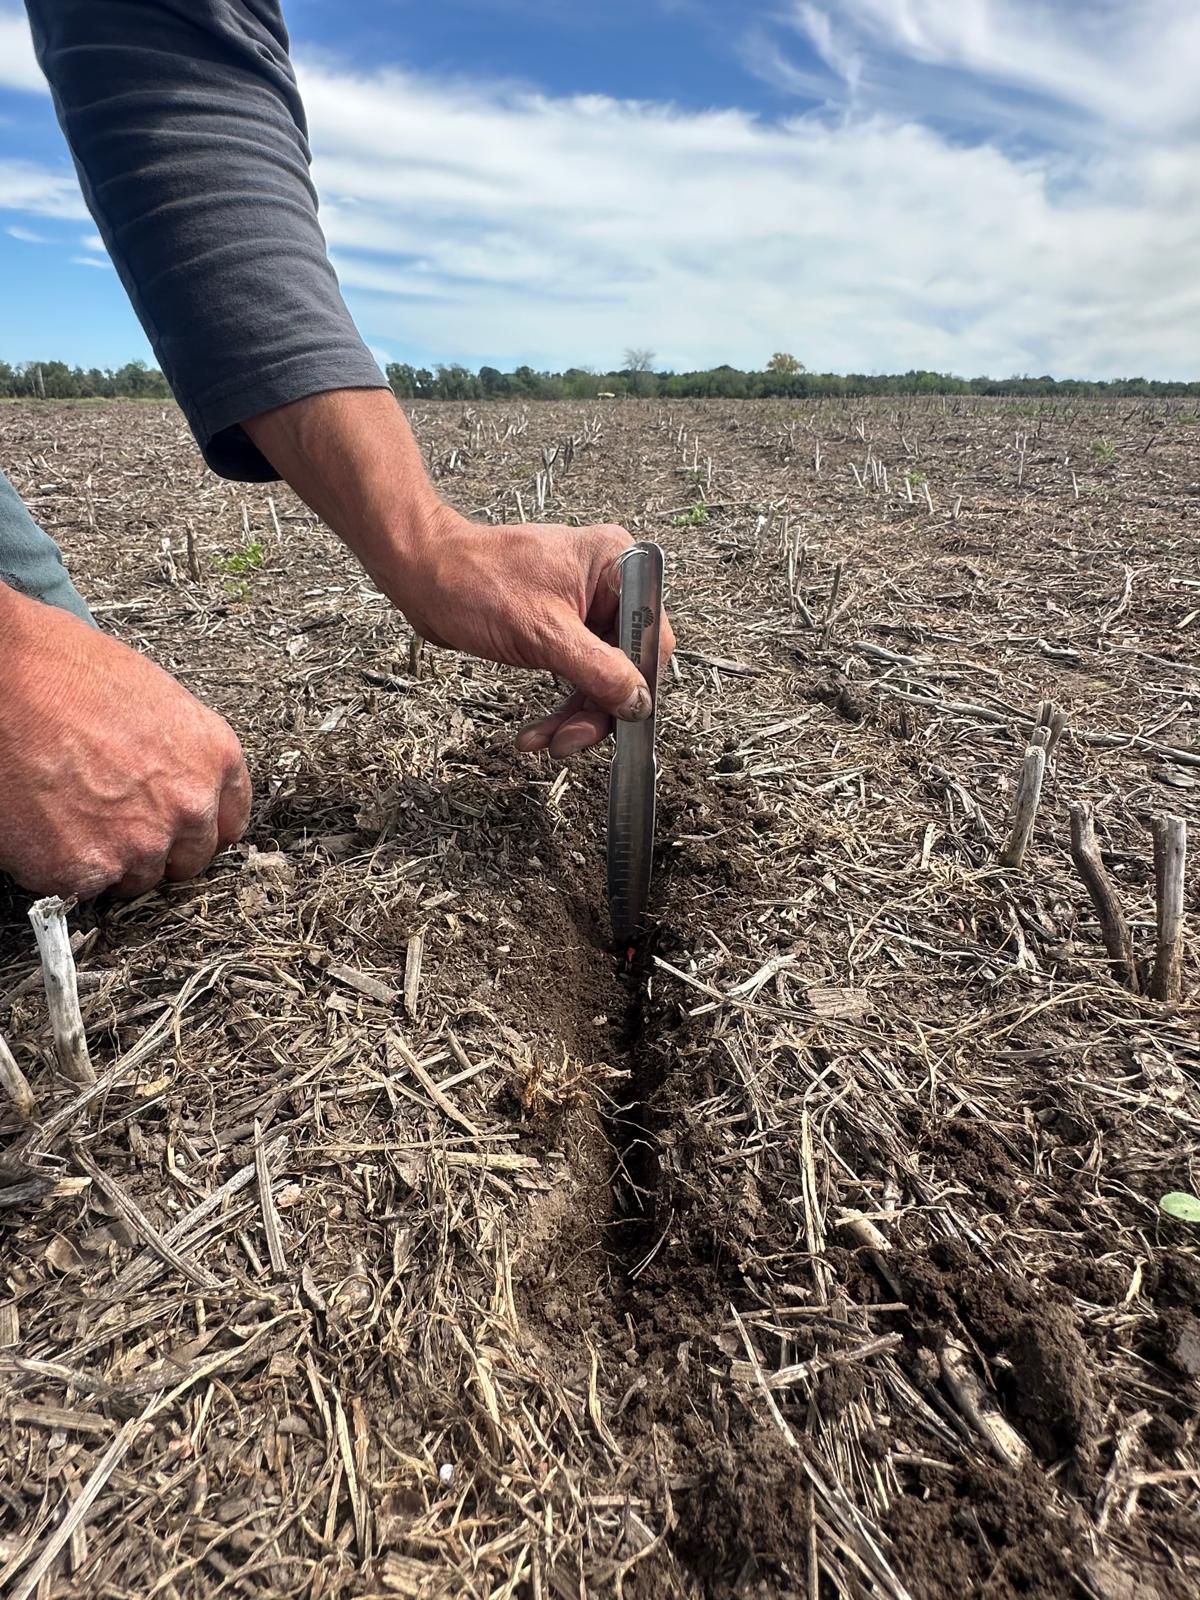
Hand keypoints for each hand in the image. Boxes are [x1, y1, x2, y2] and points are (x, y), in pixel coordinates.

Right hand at [0, 588, 250, 897]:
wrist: (3, 675)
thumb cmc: (65, 671)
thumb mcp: (154, 700)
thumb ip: (177, 754)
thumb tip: (170, 781)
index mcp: (214, 758)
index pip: (229, 823)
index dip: (198, 828)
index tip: (179, 829)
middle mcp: (188, 806)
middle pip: (187, 860)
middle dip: (154, 847)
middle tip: (113, 820)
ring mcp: (139, 843)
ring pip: (134, 879)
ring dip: (107, 860)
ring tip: (70, 813)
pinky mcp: (84, 868)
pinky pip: (79, 887)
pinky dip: (57, 865)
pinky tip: (42, 823)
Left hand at [379, 508, 676, 756]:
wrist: (423, 575)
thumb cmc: (473, 581)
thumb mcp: (544, 633)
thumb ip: (599, 671)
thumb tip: (639, 702)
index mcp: (615, 563)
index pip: (650, 634)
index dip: (639, 681)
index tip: (621, 718)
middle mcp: (606, 583)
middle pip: (627, 662)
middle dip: (598, 708)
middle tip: (570, 741)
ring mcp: (583, 607)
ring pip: (600, 676)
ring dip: (577, 715)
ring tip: (548, 741)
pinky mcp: (560, 628)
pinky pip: (575, 674)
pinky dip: (560, 706)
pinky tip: (539, 732)